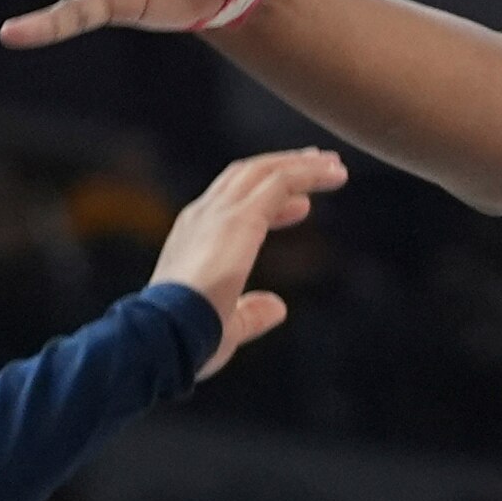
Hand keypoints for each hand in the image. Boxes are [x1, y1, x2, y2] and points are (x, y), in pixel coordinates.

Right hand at [150, 147, 345, 375]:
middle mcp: (203, 217)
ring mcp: (219, 214)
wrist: (165, 335)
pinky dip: (309, 174)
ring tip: (334, 164)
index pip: (232, 203)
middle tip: (320, 163)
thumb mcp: (227, 325)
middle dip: (284, 167)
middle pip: (247, 175)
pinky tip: (336, 175)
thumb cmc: (189, 338)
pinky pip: (281, 182)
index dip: (269, 198)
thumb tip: (278, 307)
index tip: (302, 203)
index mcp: (193, 238)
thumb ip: (251, 313)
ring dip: (302, 165)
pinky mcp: (240, 218)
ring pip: (265, 172)